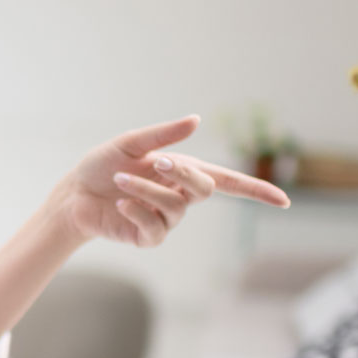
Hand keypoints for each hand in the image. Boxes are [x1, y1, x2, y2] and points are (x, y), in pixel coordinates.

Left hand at [57, 115, 289, 246]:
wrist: (73, 192)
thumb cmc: (102, 165)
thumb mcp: (131, 143)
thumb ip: (162, 135)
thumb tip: (196, 120)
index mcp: (182, 171)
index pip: (228, 183)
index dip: (256, 192)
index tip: (284, 202)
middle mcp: (179, 196)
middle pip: (203, 190)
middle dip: (183, 174)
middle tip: (156, 162)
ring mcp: (165, 219)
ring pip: (173, 207)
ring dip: (146, 190)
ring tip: (120, 181)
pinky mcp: (147, 236)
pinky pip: (154, 228)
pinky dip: (137, 211)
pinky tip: (120, 205)